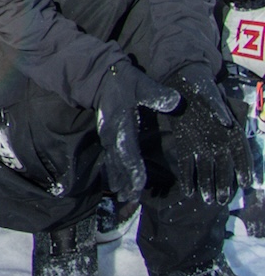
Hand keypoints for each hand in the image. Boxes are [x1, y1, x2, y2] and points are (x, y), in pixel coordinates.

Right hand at [94, 62, 181, 197]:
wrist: (99, 76)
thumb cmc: (123, 81)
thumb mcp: (140, 85)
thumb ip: (156, 94)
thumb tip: (176, 102)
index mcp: (121, 126)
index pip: (128, 153)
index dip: (134, 171)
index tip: (138, 187)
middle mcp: (112, 135)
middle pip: (118, 164)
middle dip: (124, 182)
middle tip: (129, 199)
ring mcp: (108, 136)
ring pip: (114, 162)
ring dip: (118, 179)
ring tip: (122, 195)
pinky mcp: (108, 134)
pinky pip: (112, 157)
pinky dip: (115, 170)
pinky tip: (116, 180)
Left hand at [167, 63, 251, 206]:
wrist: (181, 82)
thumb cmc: (201, 88)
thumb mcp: (210, 95)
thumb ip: (218, 108)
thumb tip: (226, 122)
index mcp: (229, 131)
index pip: (241, 153)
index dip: (245, 168)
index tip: (246, 183)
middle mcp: (218, 142)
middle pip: (224, 166)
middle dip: (224, 184)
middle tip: (221, 200)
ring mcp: (202, 145)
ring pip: (208, 169)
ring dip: (207, 184)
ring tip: (207, 199)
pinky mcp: (186, 145)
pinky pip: (188, 163)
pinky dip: (188, 177)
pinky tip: (188, 191)